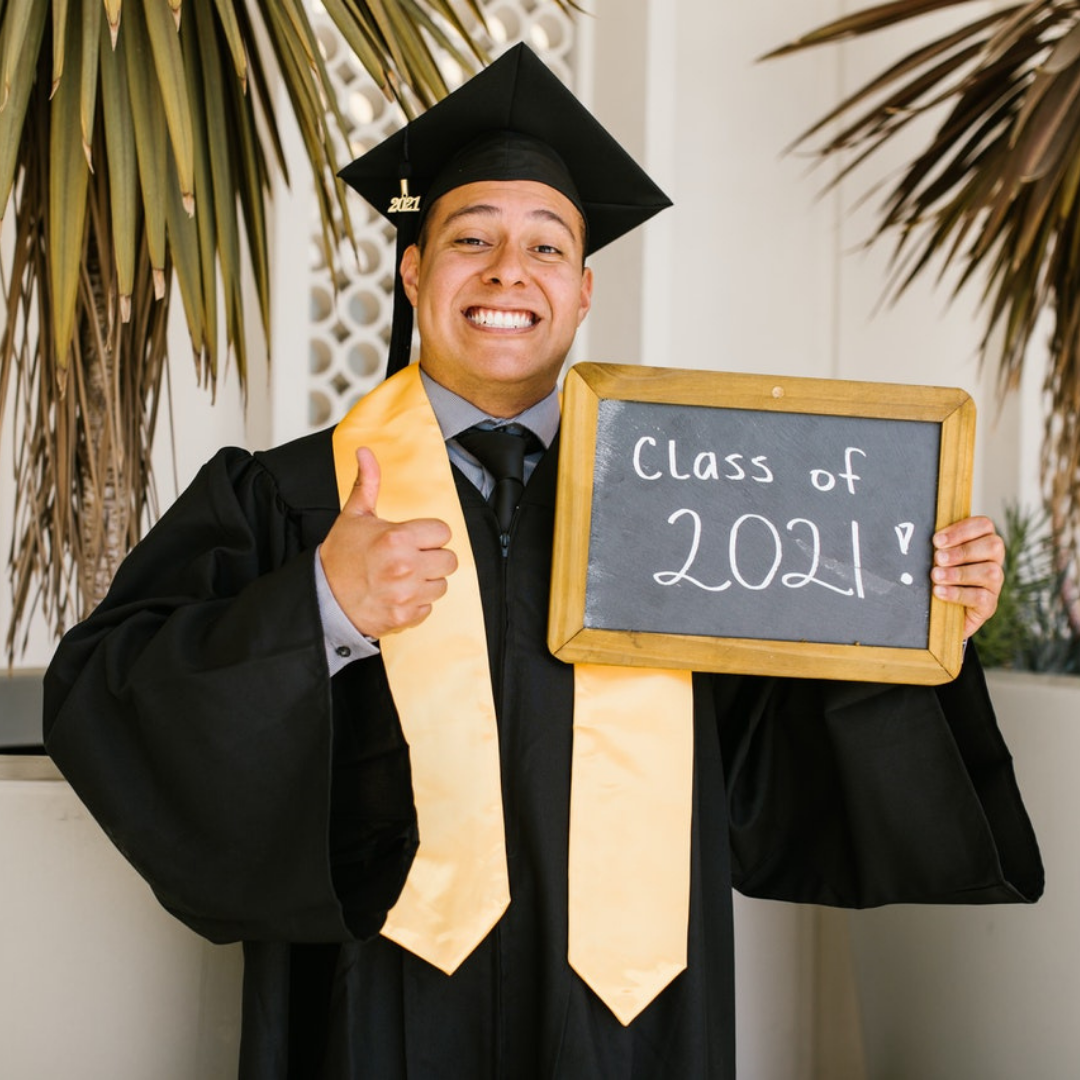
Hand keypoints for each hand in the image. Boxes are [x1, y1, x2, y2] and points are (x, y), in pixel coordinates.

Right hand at [319, 447, 457, 637]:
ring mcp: (407, 594)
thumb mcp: (354, 515)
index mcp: (397, 538)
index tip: (415, 538)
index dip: (430, 534)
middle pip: (449, 560)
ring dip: (427, 580)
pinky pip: (430, 607)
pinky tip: (400, 593)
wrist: (323, 597)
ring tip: (404, 576)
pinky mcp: (405, 616)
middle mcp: (406, 567)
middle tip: (412, 557)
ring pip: (442, 585)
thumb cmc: (340, 556)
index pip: (443, 532)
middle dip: (433, 557)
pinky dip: (418, 602)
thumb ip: (368, 483)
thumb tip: (365, 452)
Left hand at [931, 515, 1005, 638]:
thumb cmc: (936, 576)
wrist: (938, 613)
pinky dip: (957, 593)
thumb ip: (936, 545)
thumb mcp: (935, 558)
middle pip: (994, 545)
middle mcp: (994, 560)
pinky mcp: (989, 604)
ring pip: (990, 572)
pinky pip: (981, 597)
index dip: (962, 530)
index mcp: (982, 542)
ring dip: (959, 573)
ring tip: (936, 576)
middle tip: (938, 559)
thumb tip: (915, 534)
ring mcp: (994, 583)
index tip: (937, 540)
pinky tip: (939, 591)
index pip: (984, 525)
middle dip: (963, 551)